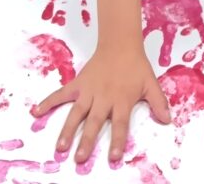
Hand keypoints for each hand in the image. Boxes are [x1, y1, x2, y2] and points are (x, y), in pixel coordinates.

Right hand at [31, 43, 169, 163]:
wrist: (121, 44)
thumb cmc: (136, 66)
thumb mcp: (151, 83)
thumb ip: (159, 102)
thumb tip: (168, 120)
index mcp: (122, 100)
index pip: (120, 124)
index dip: (117, 141)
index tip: (113, 157)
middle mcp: (104, 97)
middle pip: (94, 122)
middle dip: (86, 141)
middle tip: (79, 158)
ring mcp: (89, 91)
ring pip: (77, 113)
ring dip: (67, 130)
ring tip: (60, 147)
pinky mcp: (78, 84)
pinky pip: (61, 94)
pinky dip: (48, 102)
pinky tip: (35, 112)